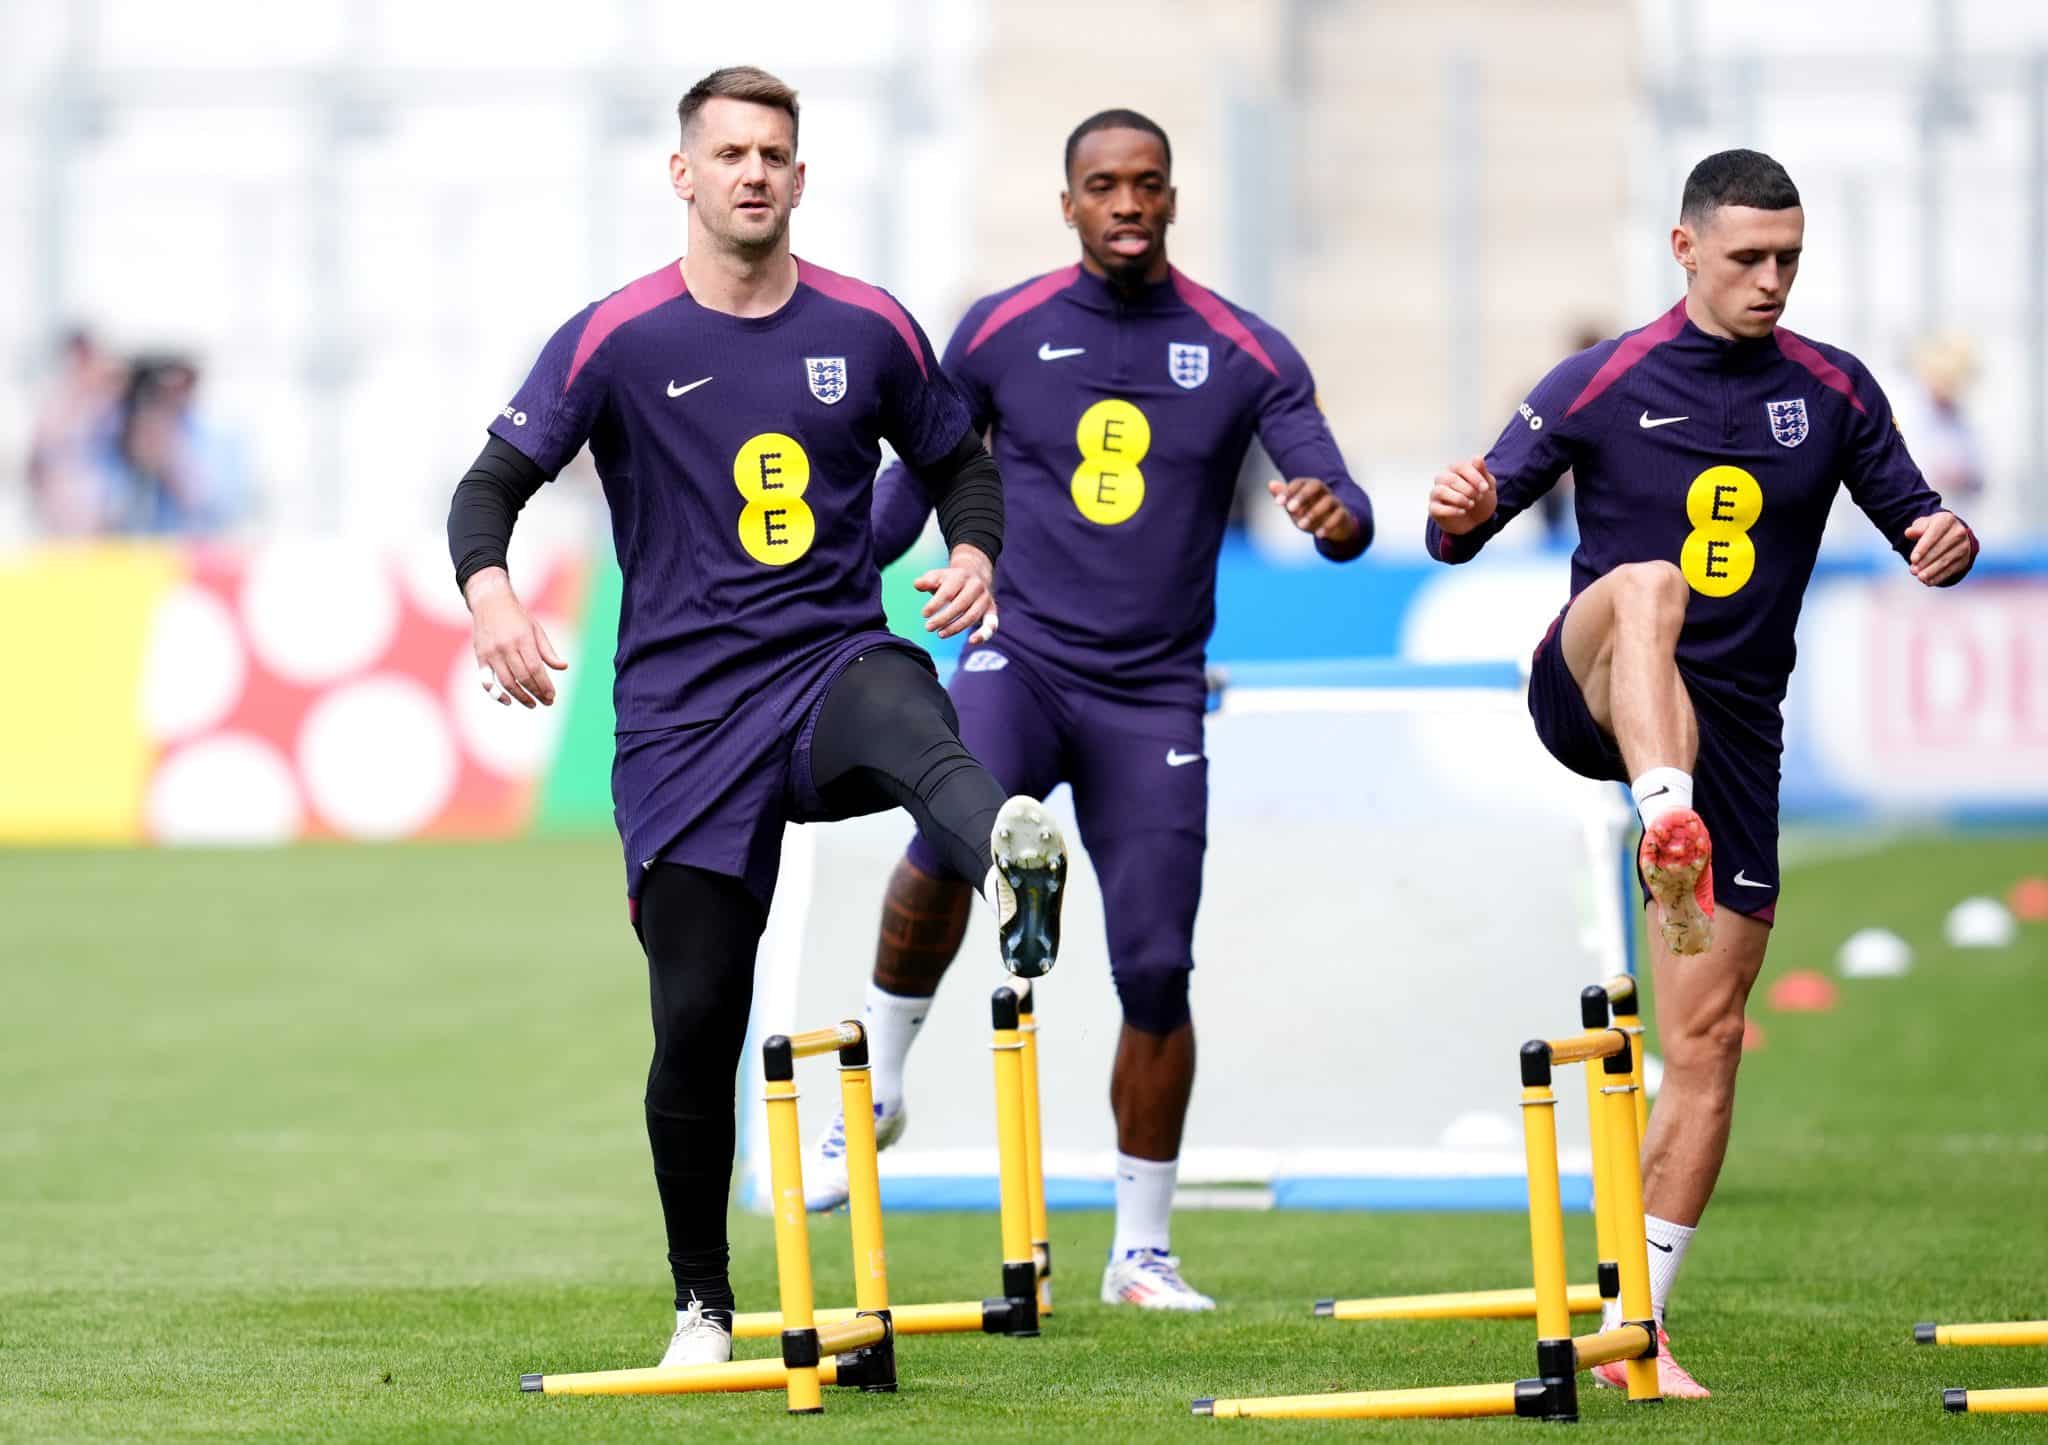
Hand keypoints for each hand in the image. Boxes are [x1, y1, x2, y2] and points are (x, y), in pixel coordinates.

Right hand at [465, 566, 567, 707]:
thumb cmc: (517, 616)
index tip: (552, 695)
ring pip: (506, 682)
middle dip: (537, 693)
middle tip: (547, 702)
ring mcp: (491, 653)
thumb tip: (563, 667)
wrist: (490, 602)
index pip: (535, 668)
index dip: (544, 685)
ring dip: (520, 697)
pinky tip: (508, 701)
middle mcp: (506, 647)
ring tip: (532, 704)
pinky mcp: (480, 658)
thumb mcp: (536, 629)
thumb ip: (548, 650)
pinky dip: (496, 694)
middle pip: (523, 677)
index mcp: (523, 638)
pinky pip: (486, 681)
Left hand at [914, 544, 998, 641]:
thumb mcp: (938, 577)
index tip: (924, 614)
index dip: (935, 604)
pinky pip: (991, 624)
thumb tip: (917, 584)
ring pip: (972, 616)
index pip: (947, 592)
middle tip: (928, 628)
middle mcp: (976, 586)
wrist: (974, 574)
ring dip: (955, 628)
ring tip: (940, 634)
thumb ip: (927, 581)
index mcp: (961, 576)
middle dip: (943, 618)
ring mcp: (985, 598)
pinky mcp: (991, 610)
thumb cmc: (950, 580)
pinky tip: (971, 641)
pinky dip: (983, 634)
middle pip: (960, 605)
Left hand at [1267, 477, 1357, 543]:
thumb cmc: (1308, 514)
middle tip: (1290, 509)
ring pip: (1328, 501)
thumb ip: (1284, 497)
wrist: (1330, 528)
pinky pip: (1339, 516)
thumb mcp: (1294, 508)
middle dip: (1302, 495)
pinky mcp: (1343, 514)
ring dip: (1313, 513)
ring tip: (1301, 526)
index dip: (1288, 491)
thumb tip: (1271, 484)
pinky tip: (1318, 534)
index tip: (1277, 503)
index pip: (1299, 482)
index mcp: (1309, 487)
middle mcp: (1323, 491)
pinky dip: (1328, 525)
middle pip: (1316, 484)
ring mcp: (1335, 501)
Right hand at [1428, 456, 1497, 535]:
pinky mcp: (1433, 508)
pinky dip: (1452, 511)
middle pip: (1451, 479)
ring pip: (1441, 491)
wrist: (1477, 520)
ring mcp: (1436, 494)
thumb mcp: (1487, 485)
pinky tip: (1463, 512)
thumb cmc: (1480, 498)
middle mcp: (1443, 479)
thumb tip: (1477, 458)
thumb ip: (1482, 471)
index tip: (1485, 488)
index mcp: (1455, 469)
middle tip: (1478, 497)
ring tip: (1470, 504)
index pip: (1460, 466)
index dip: (1474, 477)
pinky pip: (1436, 508)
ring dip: (1459, 499)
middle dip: (1468, 490)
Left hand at [1904, 511, 1973, 585]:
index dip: (1923, 548)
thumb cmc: (1932, 529)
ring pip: (1946, 560)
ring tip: (1920, 577)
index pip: (1933, 535)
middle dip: (1925, 561)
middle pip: (1940, 549)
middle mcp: (1959, 532)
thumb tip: (1908, 532)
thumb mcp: (1924, 524)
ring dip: (1932, 571)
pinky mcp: (1965, 559)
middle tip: (1913, 571)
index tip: (1913, 559)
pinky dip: (1939, 577)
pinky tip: (1928, 582)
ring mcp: (1964, 546)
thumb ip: (1917, 528)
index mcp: (1947, 520)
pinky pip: (1951, 569)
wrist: (1952, 533)